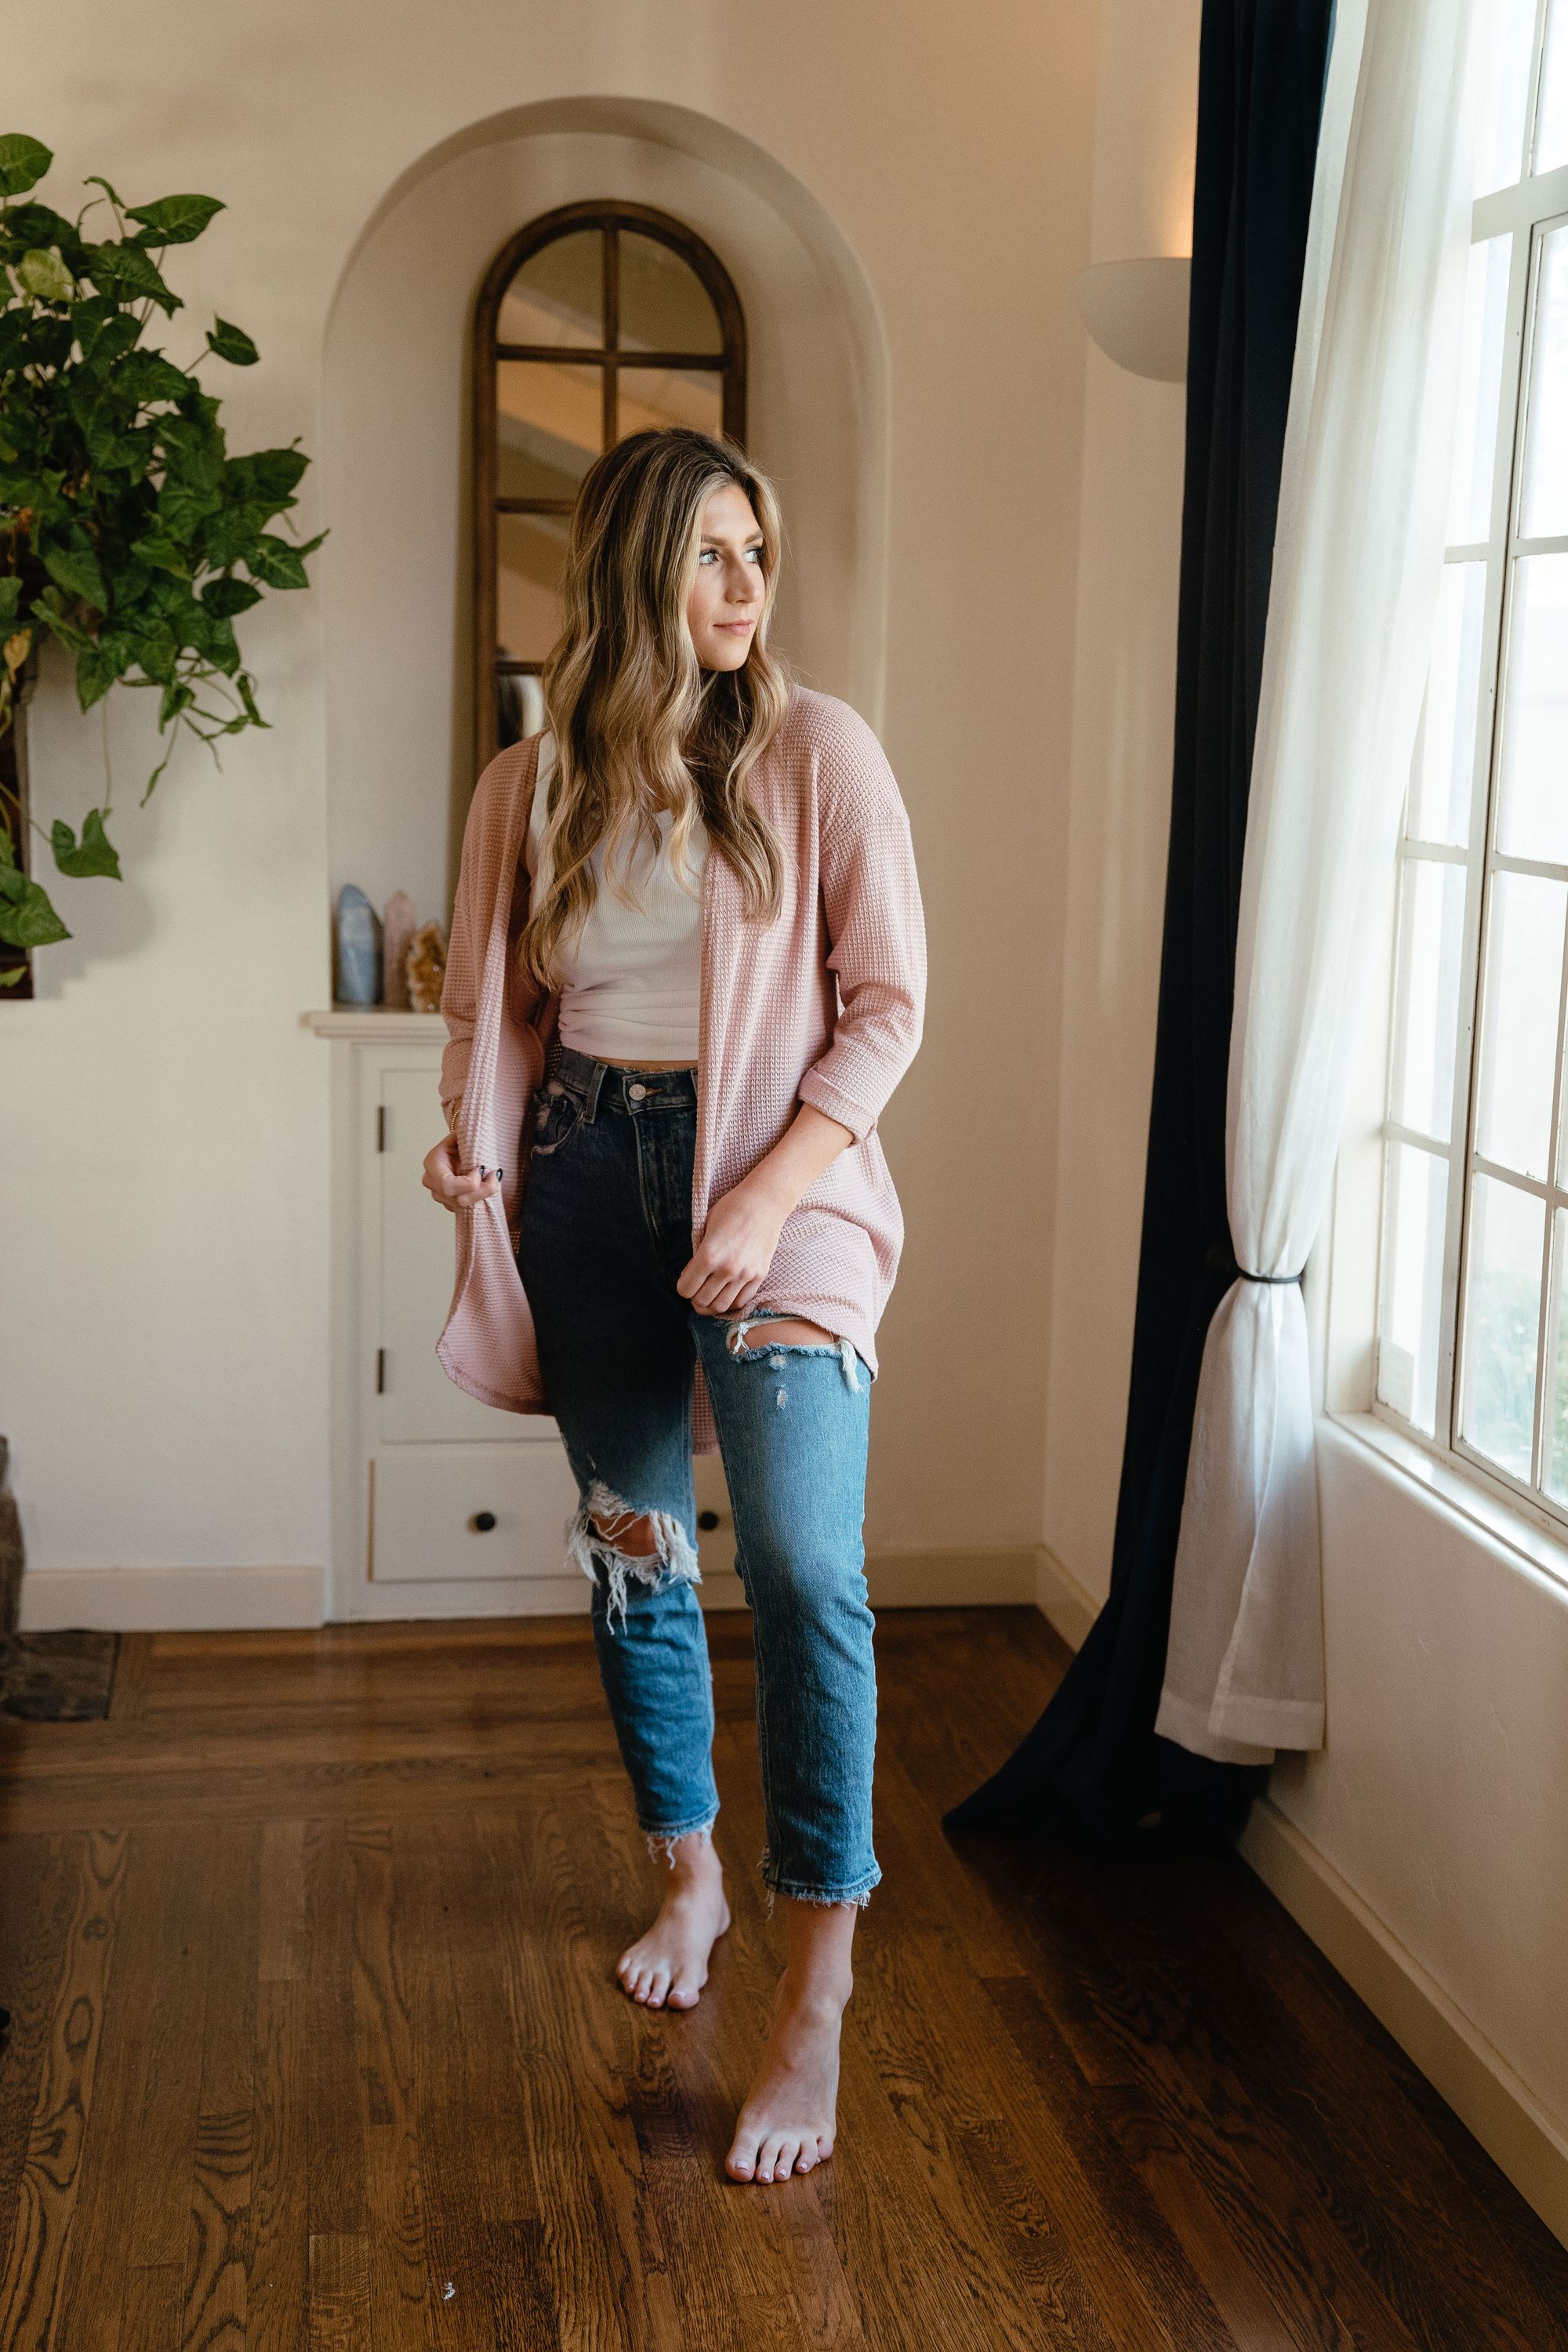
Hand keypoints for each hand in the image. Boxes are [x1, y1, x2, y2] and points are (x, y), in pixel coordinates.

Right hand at [422, 1133, 501, 1212]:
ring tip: (492, 1179)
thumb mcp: (464, 1135)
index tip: (481, 1169)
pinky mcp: (448, 1202)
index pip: (447, 1184)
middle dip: (481, 1191)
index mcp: (432, 1162)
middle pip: (457, 1200)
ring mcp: (438, 1194)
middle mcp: (431, 1181)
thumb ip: (470, 1139)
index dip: (468, 1182)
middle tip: (495, 1176)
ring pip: (463, 1207)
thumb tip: (479, 1142)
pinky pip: (465, 1208)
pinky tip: (486, 1185)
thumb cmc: (463, 1139)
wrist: (460, 1146)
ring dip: (483, 1195)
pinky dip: (479, 1198)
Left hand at [677, 1173, 788, 1315]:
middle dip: (695, 1296)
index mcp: (708, 1255)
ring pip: (721, 1306)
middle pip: (701, 1301)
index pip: (685, 1289)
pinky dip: (731, 1301)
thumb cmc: (731, 1209)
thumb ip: (698, 1255)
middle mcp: (727, 1269)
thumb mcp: (705, 1228)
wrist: (765, 1202)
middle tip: (698, 1287)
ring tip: (711, 1293)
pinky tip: (727, 1292)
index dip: (683, 1285)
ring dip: (712, 1303)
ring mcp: (745, 1274)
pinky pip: (742, 1301)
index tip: (687, 1278)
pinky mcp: (760, 1275)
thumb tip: (692, 1276)